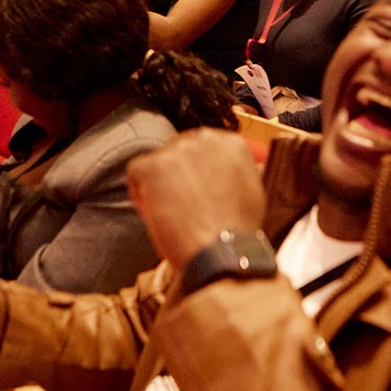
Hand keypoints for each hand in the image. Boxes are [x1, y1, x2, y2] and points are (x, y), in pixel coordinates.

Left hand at [126, 128, 265, 272]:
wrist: (222, 250)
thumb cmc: (237, 233)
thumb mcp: (253, 194)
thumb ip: (237, 175)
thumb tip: (227, 176)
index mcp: (231, 144)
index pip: (204, 148)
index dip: (197, 170)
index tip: (195, 185)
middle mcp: (205, 140)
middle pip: (180, 151)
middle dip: (178, 175)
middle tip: (181, 202)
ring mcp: (177, 151)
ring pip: (159, 162)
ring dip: (161, 184)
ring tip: (171, 213)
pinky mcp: (153, 166)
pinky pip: (137, 173)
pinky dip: (141, 192)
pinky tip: (155, 212)